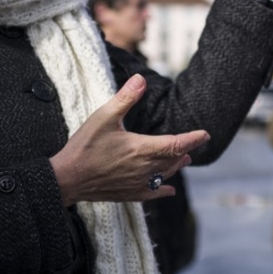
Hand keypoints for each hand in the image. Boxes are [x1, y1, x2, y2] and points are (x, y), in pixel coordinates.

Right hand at [50, 75, 208, 205]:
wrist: (67, 178)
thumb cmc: (84, 146)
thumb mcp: (103, 116)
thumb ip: (125, 98)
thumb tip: (141, 79)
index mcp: (141, 148)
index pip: (176, 143)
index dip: (193, 139)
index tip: (205, 134)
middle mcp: (144, 168)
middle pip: (173, 160)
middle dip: (185, 151)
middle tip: (194, 144)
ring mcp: (136, 183)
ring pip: (164, 175)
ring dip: (175, 166)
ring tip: (184, 160)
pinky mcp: (128, 194)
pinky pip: (152, 194)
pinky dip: (163, 191)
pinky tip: (169, 190)